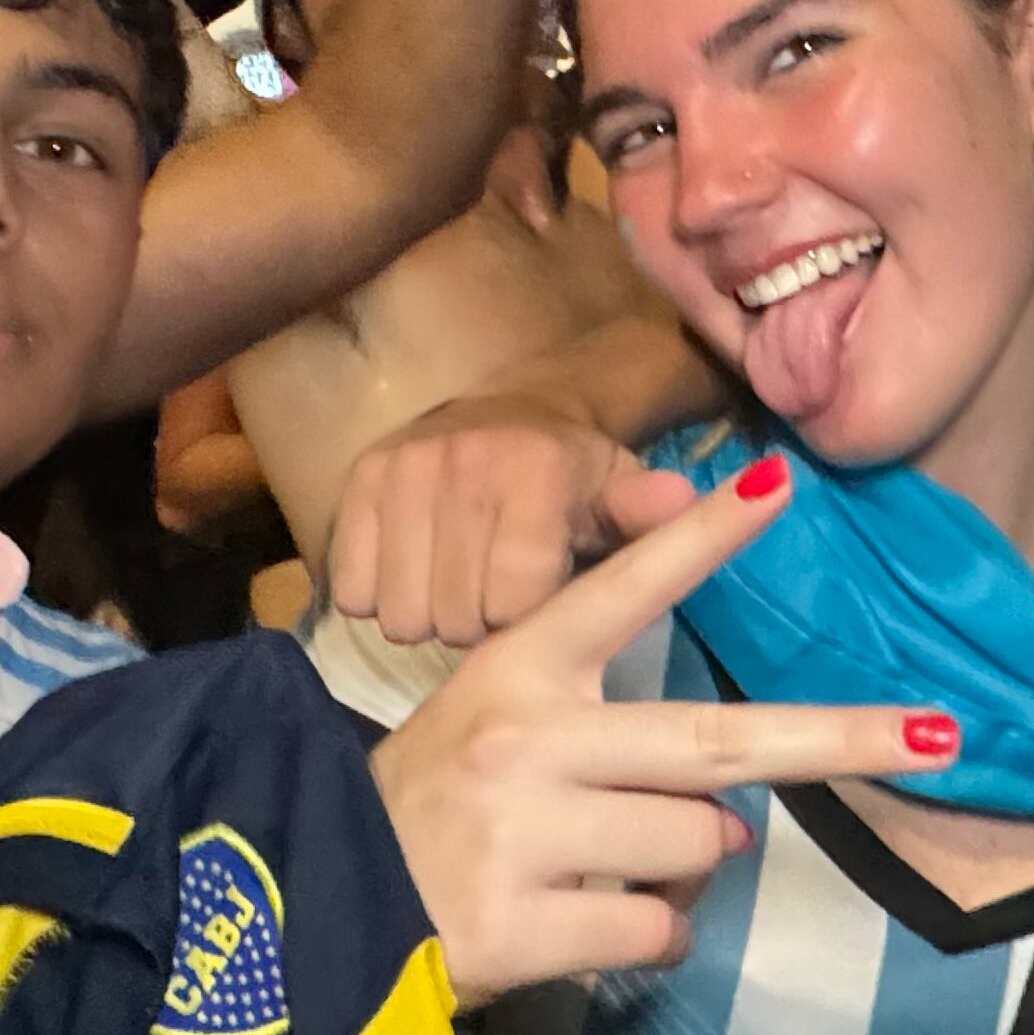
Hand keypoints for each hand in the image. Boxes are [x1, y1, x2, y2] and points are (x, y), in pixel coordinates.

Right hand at [321, 389, 697, 645]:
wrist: (512, 406)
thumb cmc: (575, 474)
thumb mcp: (620, 493)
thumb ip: (645, 512)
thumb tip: (681, 503)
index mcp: (533, 471)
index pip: (512, 602)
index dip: (523, 623)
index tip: (534, 609)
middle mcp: (460, 461)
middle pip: (455, 618)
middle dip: (477, 628)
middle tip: (492, 602)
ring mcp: (401, 468)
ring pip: (401, 614)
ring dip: (427, 619)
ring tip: (455, 591)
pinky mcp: (357, 478)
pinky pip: (352, 589)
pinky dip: (379, 597)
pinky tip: (413, 576)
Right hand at [370, 455, 954, 1004]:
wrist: (312, 910)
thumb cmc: (428, 809)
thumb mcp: (493, 728)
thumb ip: (608, 740)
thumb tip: (732, 819)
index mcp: (518, 671)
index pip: (623, 588)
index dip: (701, 536)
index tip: (777, 482)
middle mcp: (526, 739)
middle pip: (717, 743)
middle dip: (841, 738)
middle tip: (938, 733)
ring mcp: (523, 832)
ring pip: (694, 850)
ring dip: (682, 869)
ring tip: (598, 865)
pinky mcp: (522, 923)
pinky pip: (655, 930)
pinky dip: (647, 937)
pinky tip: (582, 925)